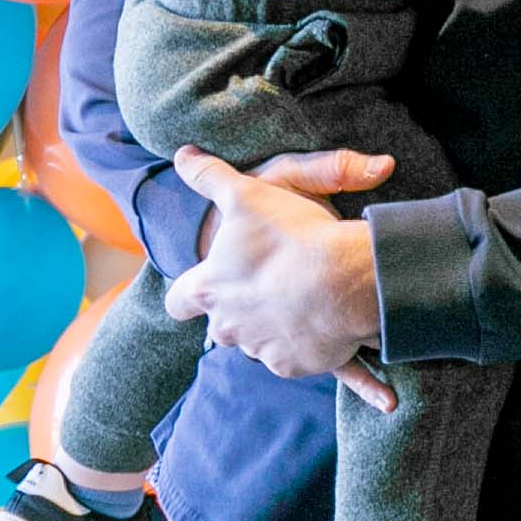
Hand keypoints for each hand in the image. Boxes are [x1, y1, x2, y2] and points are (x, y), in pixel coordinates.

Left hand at [162, 149, 381, 388]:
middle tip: (270, 287)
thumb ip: (211, 177)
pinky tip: (322, 324)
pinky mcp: (293, 365)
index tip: (199, 290)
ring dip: (273, 326)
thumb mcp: (247, 194)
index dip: (186, 295)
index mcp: (209, 288)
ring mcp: (260, 348)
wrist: (342, 280)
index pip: (179, 301)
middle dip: (239, 311)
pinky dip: (304, 345)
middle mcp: (227, 325)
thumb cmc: (291, 236)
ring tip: (303, 302)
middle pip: (222, 325)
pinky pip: (293, 358)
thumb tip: (183, 155)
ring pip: (259, 342)